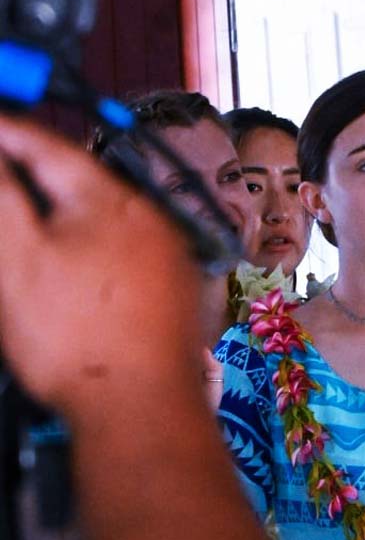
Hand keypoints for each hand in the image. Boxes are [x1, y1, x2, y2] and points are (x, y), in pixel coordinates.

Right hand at [0, 116, 202, 417]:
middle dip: (32, 175)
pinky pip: (123, 251)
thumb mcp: (17, 257)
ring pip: (101, 218)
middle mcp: (151, 219)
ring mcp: (168, 255)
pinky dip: (89, 248)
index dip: (8, 134)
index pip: (50, 147)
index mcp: (113, 200)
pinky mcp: (172, 289)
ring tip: (24, 220)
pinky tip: (69, 269)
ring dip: (61, 214)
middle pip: (78, 182)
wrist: (141, 406)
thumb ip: (2, 195)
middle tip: (3, 165)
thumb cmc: (78, 338)